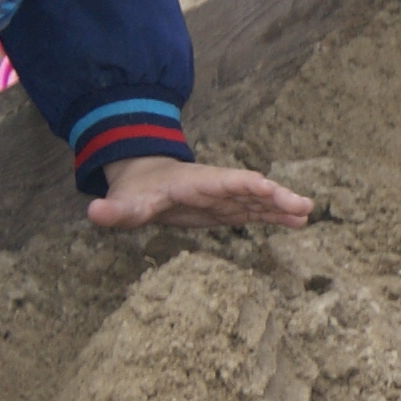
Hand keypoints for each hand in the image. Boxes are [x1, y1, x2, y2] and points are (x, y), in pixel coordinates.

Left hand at [85, 155, 314, 231]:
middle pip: (250, 190)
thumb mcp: (123, 201)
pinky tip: (297, 222)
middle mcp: (216, 188)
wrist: (141, 178)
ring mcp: (223, 198)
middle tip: (304, 206)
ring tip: (307, 215)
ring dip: (281, 207)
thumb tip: (94, 212)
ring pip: (257, 201)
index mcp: (197, 183)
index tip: (271, 189)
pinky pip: (254, 212)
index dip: (248, 186)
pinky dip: (275, 216)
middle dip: (276, 197)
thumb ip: (114, 209)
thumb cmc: (135, 190)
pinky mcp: (225, 210)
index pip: (227, 182)